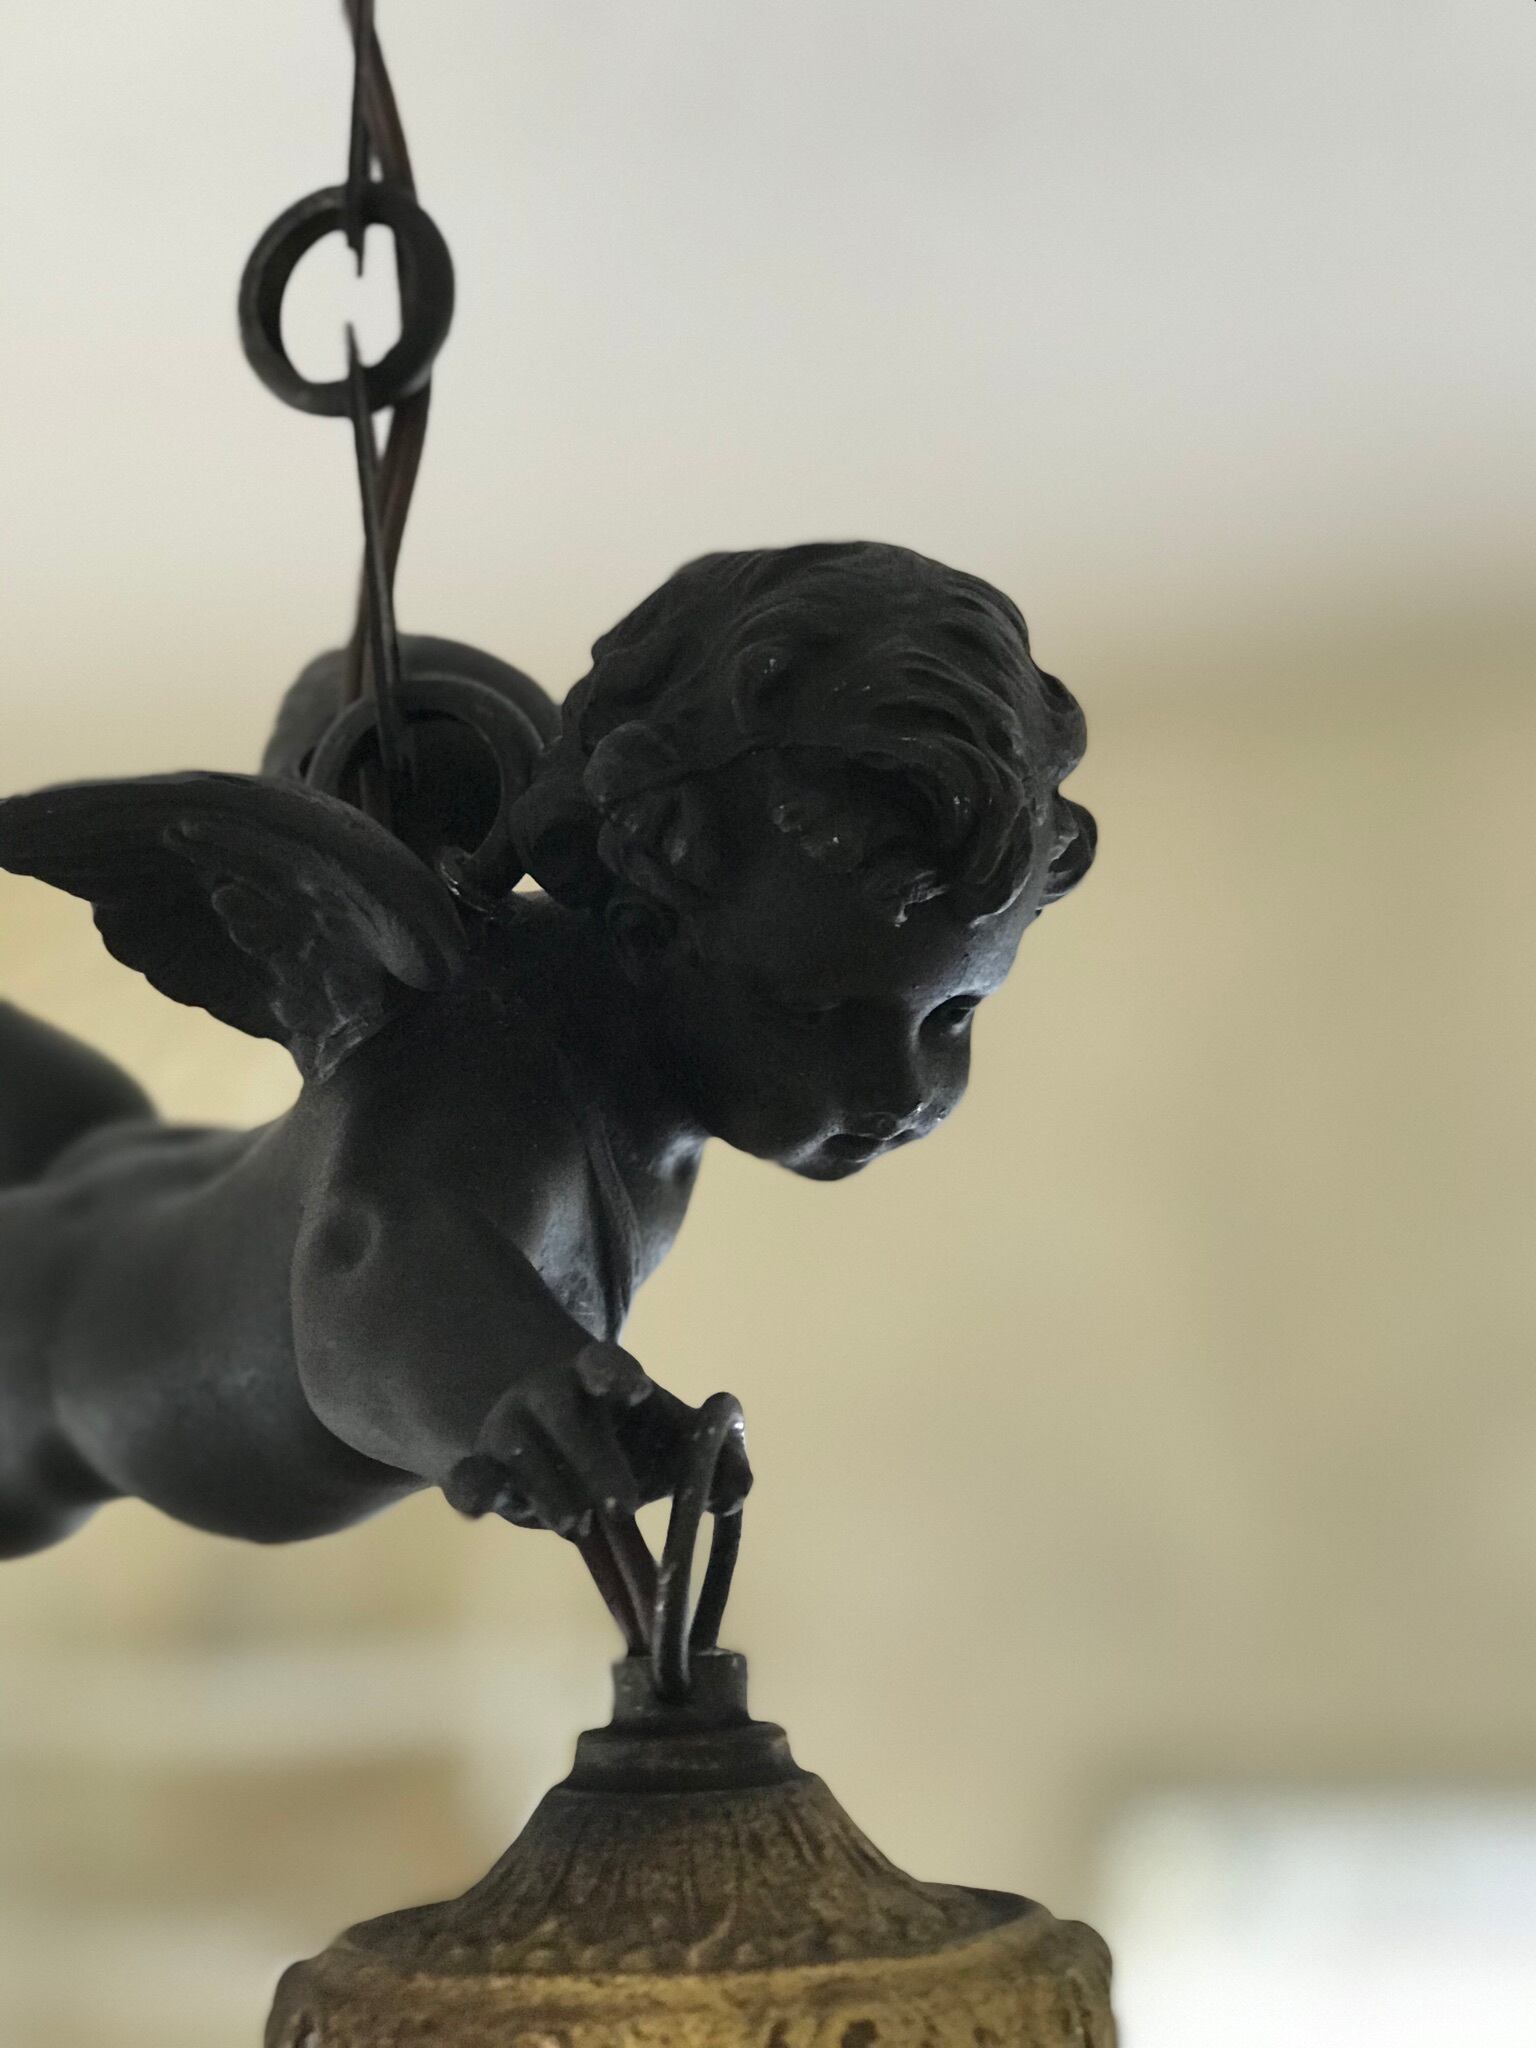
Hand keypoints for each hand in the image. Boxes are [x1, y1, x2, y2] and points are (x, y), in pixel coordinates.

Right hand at [442, 1343, 750, 1536]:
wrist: (551, 1432)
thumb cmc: (627, 1437)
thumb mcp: (671, 1440)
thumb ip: (714, 1461)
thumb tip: (736, 1492)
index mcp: (599, 1374)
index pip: (604, 1362)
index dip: (616, 1373)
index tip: (639, 1388)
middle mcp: (549, 1395)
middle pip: (563, 1415)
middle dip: (594, 1459)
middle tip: (625, 1505)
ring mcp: (510, 1431)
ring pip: (517, 1452)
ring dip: (547, 1490)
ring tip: (577, 1525)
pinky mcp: (482, 1470)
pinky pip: (468, 1478)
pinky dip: (472, 1489)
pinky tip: (479, 1507)